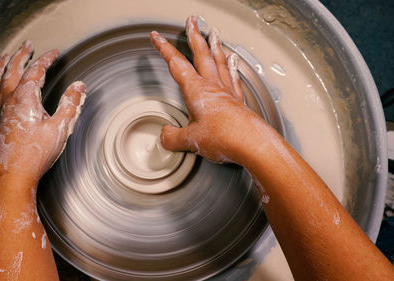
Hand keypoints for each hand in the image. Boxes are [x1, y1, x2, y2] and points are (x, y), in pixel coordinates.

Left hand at [0, 41, 85, 182]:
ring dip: (1, 65)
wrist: (13, 175)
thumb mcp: (60, 128)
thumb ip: (71, 104)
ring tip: (5, 58)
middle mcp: (8, 100)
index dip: (46, 59)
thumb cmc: (35, 154)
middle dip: (21, 55)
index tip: (54, 53)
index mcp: (25, 98)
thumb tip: (79, 86)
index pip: (36, 70)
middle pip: (13, 69)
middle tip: (28, 46)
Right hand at [150, 16, 273, 164]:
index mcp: (196, 90)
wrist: (252, 144)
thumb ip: (173, 137)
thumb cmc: (224, 138)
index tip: (157, 37)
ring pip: (219, 61)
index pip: (176, 64)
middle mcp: (213, 86)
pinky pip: (234, 77)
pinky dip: (233, 66)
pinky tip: (234, 60)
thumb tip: (165, 136)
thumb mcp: (190, 141)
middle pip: (201, 54)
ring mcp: (227, 92)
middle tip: (192, 21)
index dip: (164, 49)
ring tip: (213, 33)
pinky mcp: (239, 101)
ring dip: (215, 45)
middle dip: (194, 36)